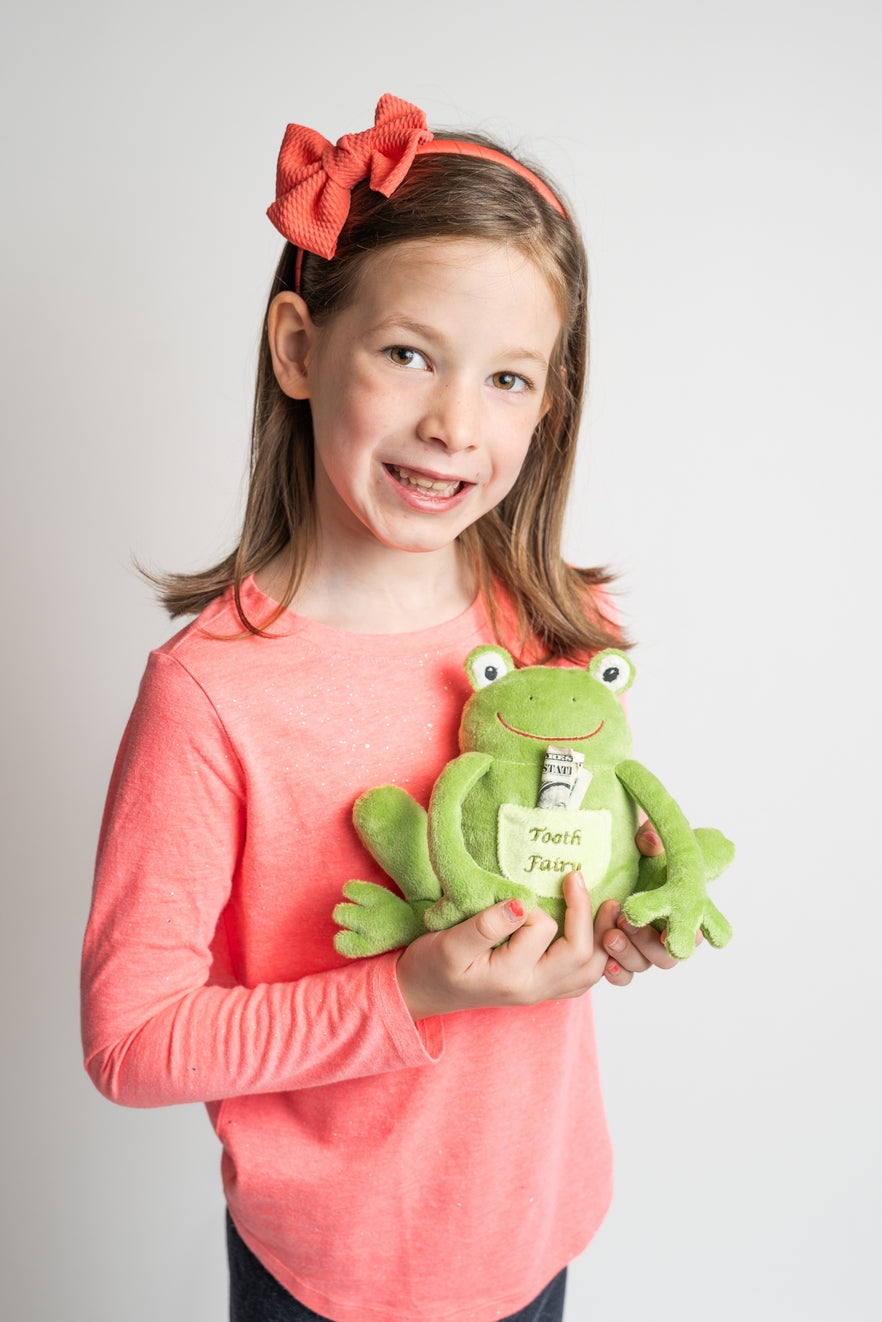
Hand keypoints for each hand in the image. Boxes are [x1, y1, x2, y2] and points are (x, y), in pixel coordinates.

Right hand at [396, 872, 621, 1020]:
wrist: (419, 993)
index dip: (534, 905)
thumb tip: (522, 904)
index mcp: (512, 977)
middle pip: (581, 956)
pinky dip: (594, 954)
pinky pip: (580, 977)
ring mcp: (539, 991)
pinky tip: (594, 932)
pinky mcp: (539, 987)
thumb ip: (486, 925)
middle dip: (586, 914)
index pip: (544, 931)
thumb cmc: (430, 967)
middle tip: (578, 877)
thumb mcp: (450, 944)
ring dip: (601, 937)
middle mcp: (533, 989)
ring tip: (606, 906)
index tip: (517, 893)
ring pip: (589, 970)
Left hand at [598, 820, 692, 980]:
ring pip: (643, 965)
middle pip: (667, 955)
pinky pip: (624, 976)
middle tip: (625, 923)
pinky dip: (617, 974)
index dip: (687, 936)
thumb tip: (649, 840)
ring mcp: (644, 949)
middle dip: (646, 943)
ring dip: (627, 954)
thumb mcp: (644, 842)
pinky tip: (606, 964)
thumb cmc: (637, 855)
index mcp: (683, 910)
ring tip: (609, 936)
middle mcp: (667, 935)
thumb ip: (649, 840)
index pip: (695, 932)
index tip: (668, 930)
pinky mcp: (621, 957)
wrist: (606, 866)